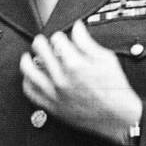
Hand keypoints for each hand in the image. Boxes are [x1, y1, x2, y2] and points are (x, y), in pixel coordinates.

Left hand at [20, 20, 142, 143]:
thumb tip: (77, 28)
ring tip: (30, 56)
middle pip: (40, 50)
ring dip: (28, 59)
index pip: (57, 39)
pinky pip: (30, 91)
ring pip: (29, 70)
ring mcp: (54, 92)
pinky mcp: (51, 105)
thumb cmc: (115, 89)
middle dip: (42, 42)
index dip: (60, 35)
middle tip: (43, 41)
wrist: (118, 117)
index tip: (61, 37)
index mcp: (74, 64)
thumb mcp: (106, 59)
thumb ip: (87, 42)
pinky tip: (31, 76)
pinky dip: (27, 81)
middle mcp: (61, 78)